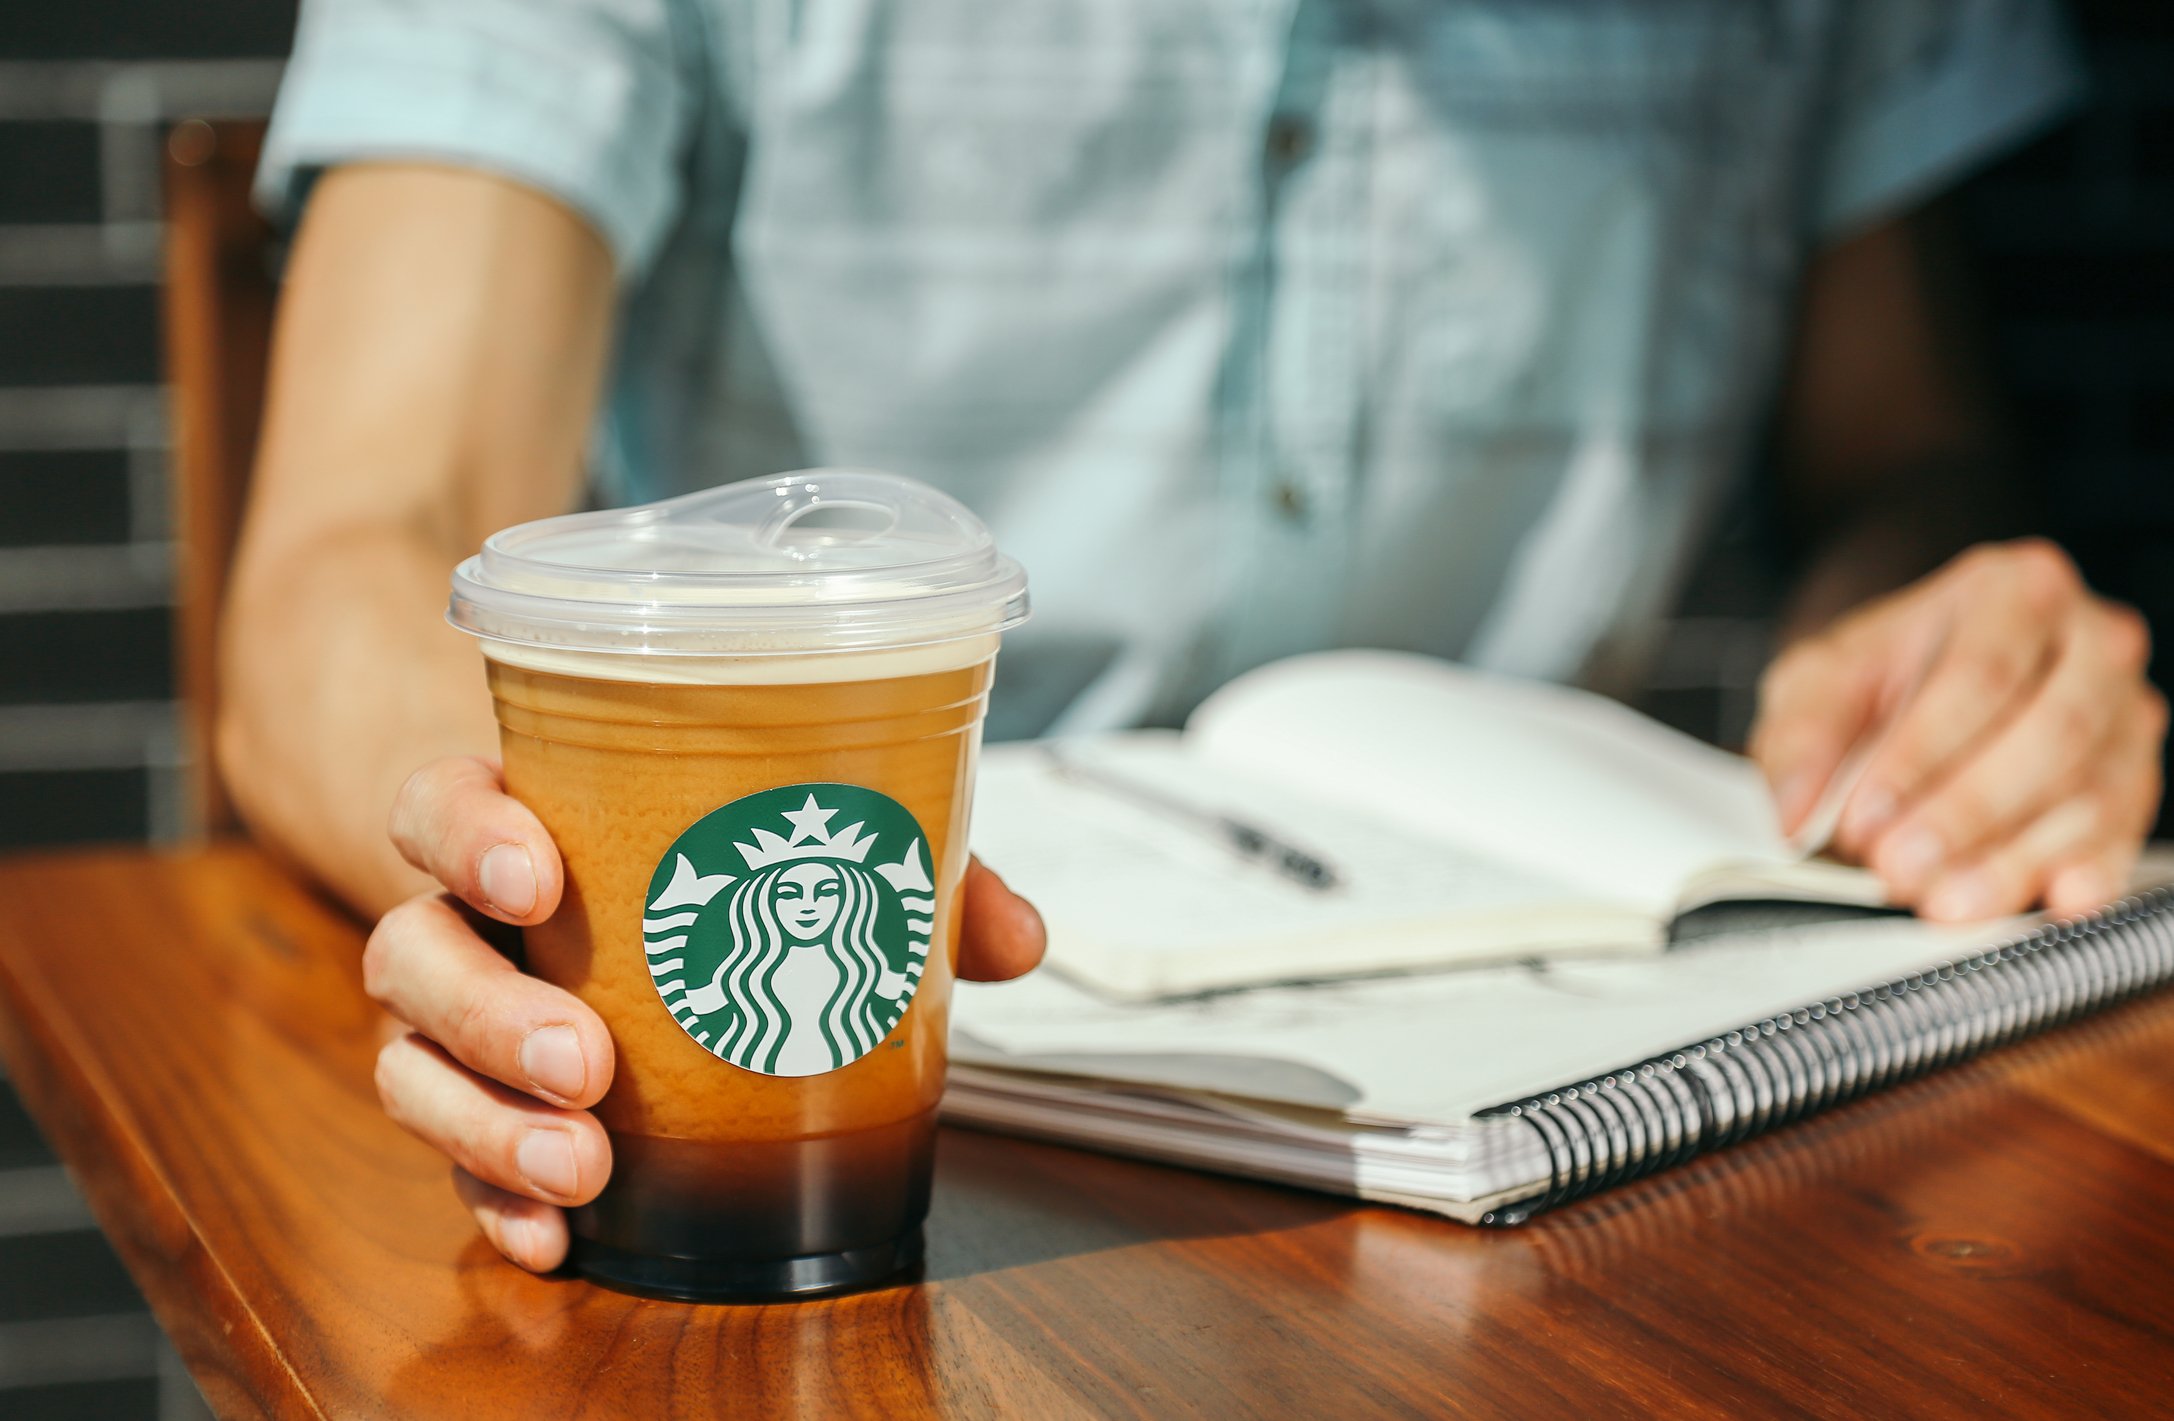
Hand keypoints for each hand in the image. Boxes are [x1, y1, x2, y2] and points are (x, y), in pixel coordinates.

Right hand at [364, 756, 1047, 1271]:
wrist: (614, 907)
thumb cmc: (708, 862)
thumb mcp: (800, 845)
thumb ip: (903, 872)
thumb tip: (1017, 939)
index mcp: (523, 821)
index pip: (438, 802)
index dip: (465, 834)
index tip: (536, 874)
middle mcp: (467, 920)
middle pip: (411, 951)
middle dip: (488, 1015)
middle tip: (587, 1063)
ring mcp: (458, 1023)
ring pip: (409, 1066)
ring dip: (486, 1126)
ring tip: (583, 1169)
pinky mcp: (476, 1109)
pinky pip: (452, 1161)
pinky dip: (495, 1201)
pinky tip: (555, 1236)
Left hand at [1752, 539, 2165, 921]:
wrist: (1921, 684)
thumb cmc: (1882, 674)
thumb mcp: (1820, 681)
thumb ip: (1802, 737)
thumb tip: (1792, 815)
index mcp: (2014, 590)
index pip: (1980, 676)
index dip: (1919, 756)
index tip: (1862, 817)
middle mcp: (2092, 641)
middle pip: (2050, 733)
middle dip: (1966, 812)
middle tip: (1898, 868)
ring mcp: (2125, 713)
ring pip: (2091, 792)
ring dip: (2011, 858)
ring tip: (1940, 901)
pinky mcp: (2136, 780)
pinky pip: (2123, 833)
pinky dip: (2085, 872)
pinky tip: (2049, 900)